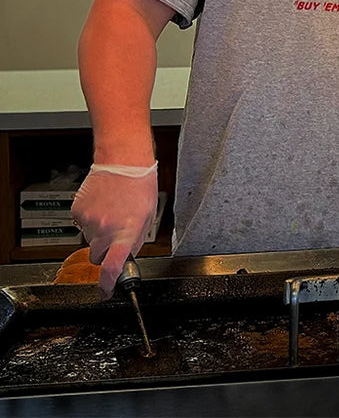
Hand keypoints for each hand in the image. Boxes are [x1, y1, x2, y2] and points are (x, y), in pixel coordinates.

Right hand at [71, 163, 157, 297]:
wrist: (123, 161)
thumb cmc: (140, 185)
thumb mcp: (147, 216)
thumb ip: (136, 240)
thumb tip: (126, 256)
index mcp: (125, 233)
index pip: (112, 268)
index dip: (106, 284)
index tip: (105, 292)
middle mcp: (105, 230)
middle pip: (97, 256)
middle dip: (105, 250)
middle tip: (116, 231)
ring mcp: (88, 221)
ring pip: (89, 239)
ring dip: (99, 231)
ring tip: (112, 209)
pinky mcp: (77, 212)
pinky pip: (82, 224)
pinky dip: (90, 219)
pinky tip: (102, 204)